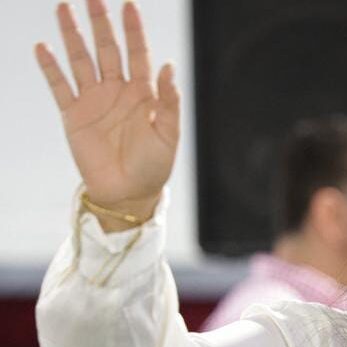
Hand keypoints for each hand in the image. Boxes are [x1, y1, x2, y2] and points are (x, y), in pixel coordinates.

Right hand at [34, 0, 178, 223]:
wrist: (128, 193)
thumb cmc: (154, 167)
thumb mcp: (168, 136)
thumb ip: (169, 102)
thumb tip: (168, 66)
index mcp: (143, 95)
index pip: (138, 54)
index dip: (133, 30)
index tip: (129, 5)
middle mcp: (117, 92)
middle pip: (107, 49)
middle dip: (100, 23)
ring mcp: (94, 102)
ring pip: (81, 60)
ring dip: (72, 35)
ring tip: (64, 8)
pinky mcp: (74, 116)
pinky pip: (60, 87)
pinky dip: (51, 68)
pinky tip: (43, 48)